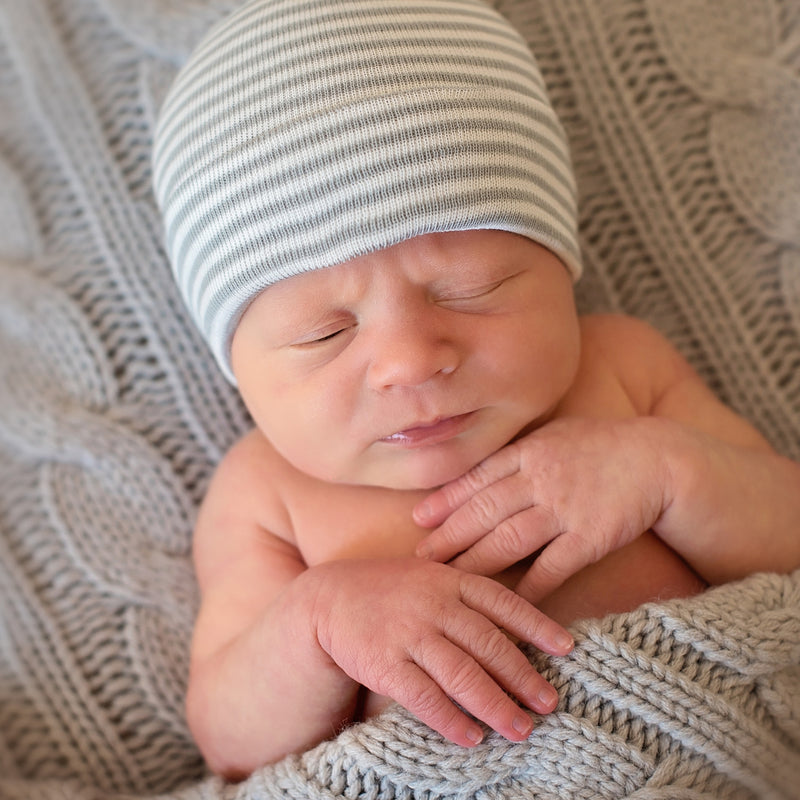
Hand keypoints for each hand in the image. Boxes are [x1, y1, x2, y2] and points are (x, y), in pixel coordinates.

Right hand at [305, 557, 572, 746]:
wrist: (328, 597)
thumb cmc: (391, 590)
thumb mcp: (431, 577)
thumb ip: (468, 595)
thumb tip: (520, 628)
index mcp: (449, 579)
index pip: (502, 602)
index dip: (537, 626)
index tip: (567, 649)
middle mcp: (433, 603)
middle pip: (487, 643)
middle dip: (522, 676)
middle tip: (549, 703)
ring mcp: (408, 632)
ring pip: (461, 673)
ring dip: (494, 705)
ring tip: (520, 729)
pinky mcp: (383, 662)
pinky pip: (423, 696)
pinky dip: (450, 719)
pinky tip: (471, 737)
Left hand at [413, 417, 672, 602]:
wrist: (659, 458)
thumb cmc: (603, 445)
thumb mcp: (556, 433)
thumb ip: (520, 451)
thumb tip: (481, 467)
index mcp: (529, 452)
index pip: (477, 479)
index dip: (445, 501)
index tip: (420, 519)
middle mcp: (540, 479)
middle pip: (484, 512)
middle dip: (448, 536)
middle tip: (421, 557)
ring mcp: (564, 508)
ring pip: (508, 540)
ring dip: (474, 561)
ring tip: (450, 578)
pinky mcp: (590, 537)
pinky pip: (551, 566)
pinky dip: (528, 585)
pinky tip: (506, 600)